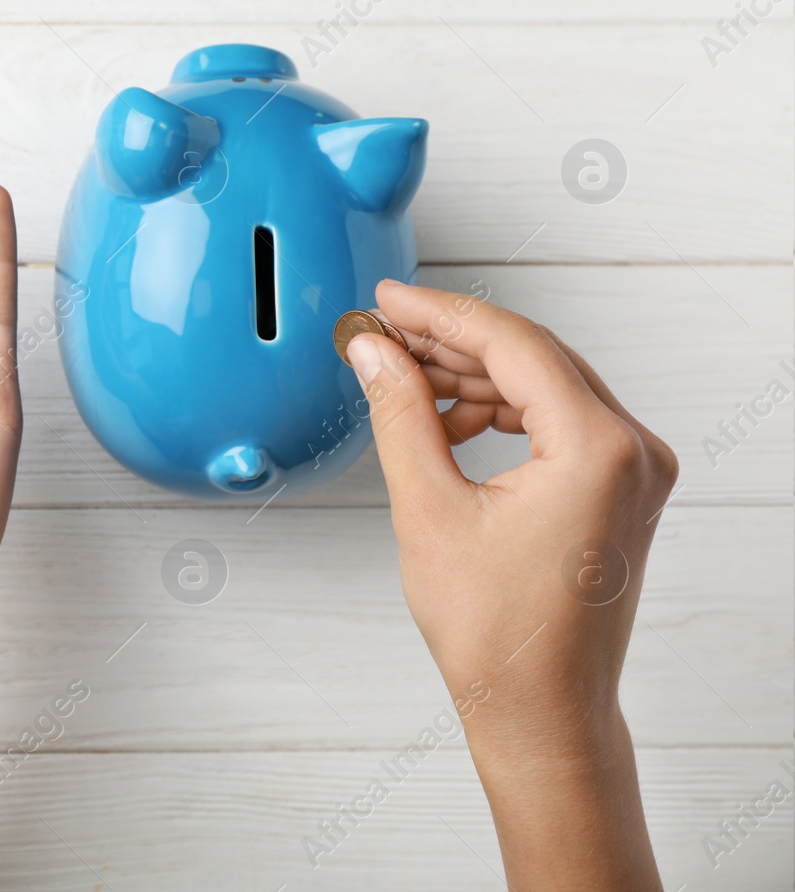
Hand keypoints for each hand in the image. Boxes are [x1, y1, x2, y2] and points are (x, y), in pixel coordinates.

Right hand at [346, 279, 677, 891]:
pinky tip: (448, 419)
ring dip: (474, 376)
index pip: (513, 345)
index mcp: (599, 449)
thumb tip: (374, 354)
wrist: (540, 709)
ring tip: (403, 379)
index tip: (390, 301)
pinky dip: (502, 410)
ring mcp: (634, 470)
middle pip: (534, 357)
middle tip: (384, 332)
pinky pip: (558, 420)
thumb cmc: (498, 635)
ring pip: (544, 385)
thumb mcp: (428, 509)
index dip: (440, 315)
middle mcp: (633, 451)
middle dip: (452, 342)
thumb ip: (400, 415)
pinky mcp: (620, 488)